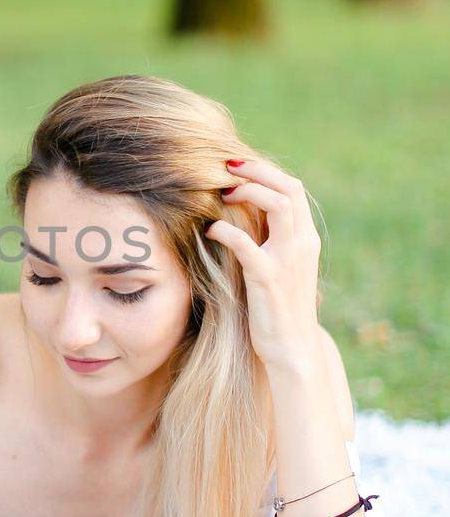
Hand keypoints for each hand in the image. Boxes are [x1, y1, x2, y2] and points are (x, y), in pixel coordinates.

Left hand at [205, 154, 322, 371]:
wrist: (293, 349)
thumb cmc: (280, 309)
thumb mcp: (281, 268)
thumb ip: (271, 241)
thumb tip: (245, 216)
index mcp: (306, 239)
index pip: (292, 188)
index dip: (264, 171)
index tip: (237, 167)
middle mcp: (302, 244)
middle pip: (289, 188)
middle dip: (257, 171)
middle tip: (227, 169)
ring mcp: (288, 260)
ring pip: (278, 205)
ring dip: (247, 192)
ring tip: (222, 195)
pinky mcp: (268, 278)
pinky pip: (246, 243)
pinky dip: (225, 230)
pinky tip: (209, 230)